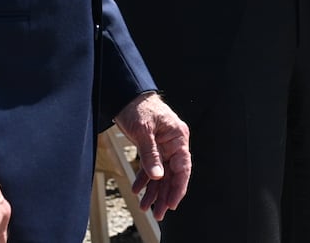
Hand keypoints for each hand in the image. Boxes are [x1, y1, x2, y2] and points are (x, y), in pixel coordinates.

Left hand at [113, 92, 191, 219]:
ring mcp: (163, 146)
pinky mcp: (152, 147)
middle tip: (158, 213)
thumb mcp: (143, 132)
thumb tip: (157, 176)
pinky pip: (151, 168)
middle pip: (172, 175)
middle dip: (165, 195)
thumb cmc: (138, 108)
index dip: (179, 187)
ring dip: (154, 191)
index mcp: (178, 137)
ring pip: (161, 174)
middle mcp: (173, 143)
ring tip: (145, 207)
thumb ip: (150, 154)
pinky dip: (144, 180)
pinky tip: (138, 190)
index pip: (183, 167)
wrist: (126, 96)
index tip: (172, 203)